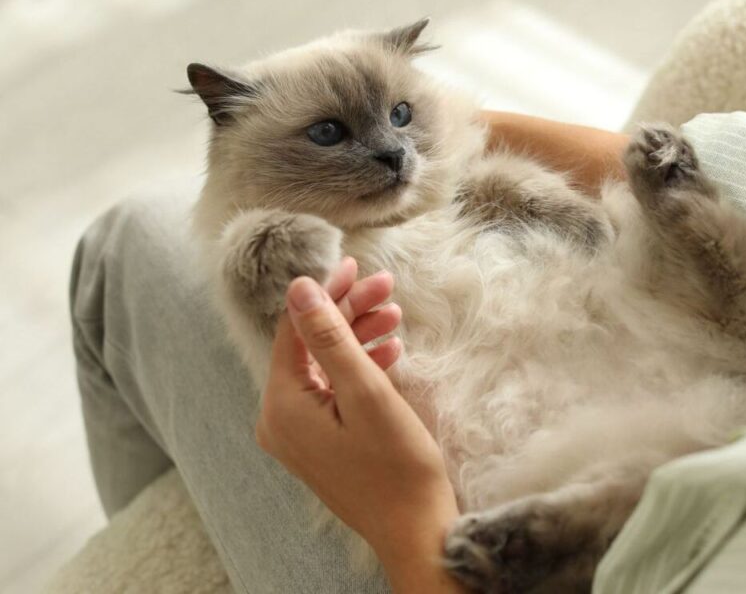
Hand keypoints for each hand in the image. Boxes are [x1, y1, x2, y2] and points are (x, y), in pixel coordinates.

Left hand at [255, 258, 461, 591]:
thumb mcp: (366, 393)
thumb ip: (330, 338)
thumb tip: (298, 288)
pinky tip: (390, 353)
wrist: (416, 530)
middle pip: (310, 347)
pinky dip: (360, 369)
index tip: (356, 265)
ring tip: (395, 314)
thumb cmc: (396, 467)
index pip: (295, 331)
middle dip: (349, 313)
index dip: (326, 293)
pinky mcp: (322, 442)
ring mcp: (300, 435)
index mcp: (281, 407)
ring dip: (359, 338)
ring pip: (325, 367)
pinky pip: (333, 392)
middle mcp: (280, 421)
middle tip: (387, 286)